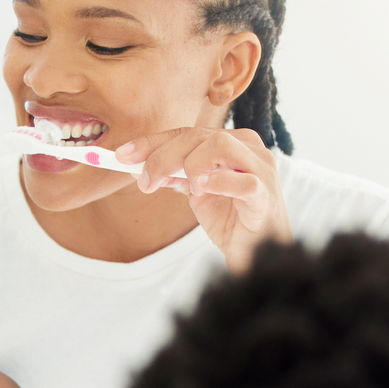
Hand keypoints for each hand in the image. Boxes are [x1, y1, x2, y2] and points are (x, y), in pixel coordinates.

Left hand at [116, 126, 290, 271]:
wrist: (257, 254)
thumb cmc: (233, 220)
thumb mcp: (197, 193)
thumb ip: (175, 174)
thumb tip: (139, 166)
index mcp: (233, 143)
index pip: (187, 133)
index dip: (151, 143)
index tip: (122, 156)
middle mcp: (250, 149)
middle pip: (198, 136)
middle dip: (162, 156)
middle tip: (145, 182)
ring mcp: (262, 170)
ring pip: (221, 145)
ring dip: (192, 164)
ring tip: (188, 188)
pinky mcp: (266, 197)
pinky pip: (244, 181)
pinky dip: (220, 183)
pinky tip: (205, 191)